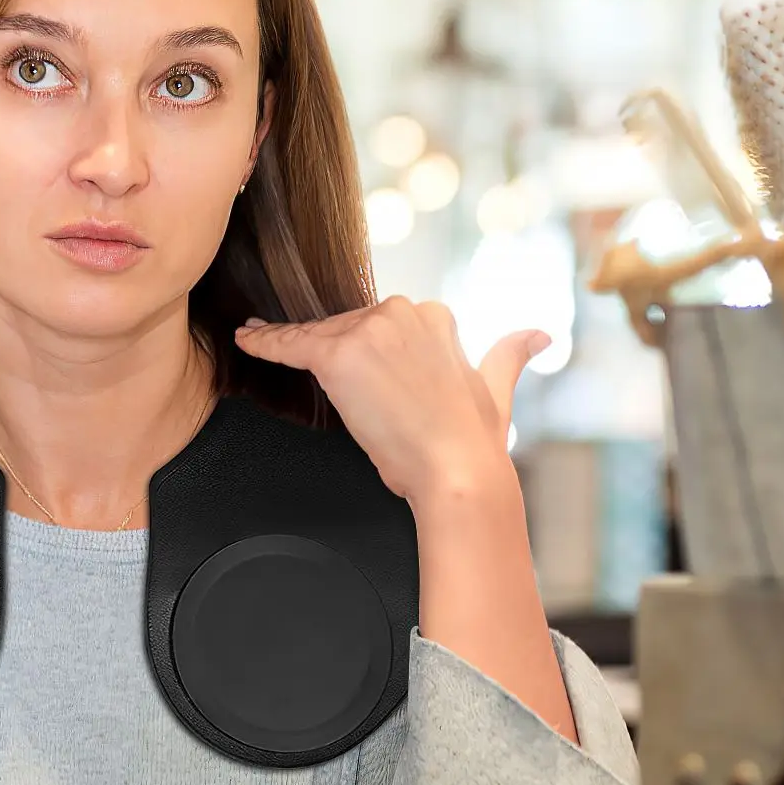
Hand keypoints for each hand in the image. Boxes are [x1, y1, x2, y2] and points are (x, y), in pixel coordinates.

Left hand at [234, 297, 547, 504]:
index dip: (362, 349)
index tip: (347, 364)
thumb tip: (538, 335)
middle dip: (334, 352)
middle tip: (317, 381)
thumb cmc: (472, 442)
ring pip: (320, 335)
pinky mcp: (339, 356)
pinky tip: (245, 337)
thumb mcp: (494, 388)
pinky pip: (291, 343)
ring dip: (298, 346)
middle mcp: (402, 312)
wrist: (457, 472)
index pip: (380, 324)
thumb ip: (508, 354)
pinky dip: (265, 340)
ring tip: (265, 345)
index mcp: (435, 316)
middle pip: (346, 326)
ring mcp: (370, 331)